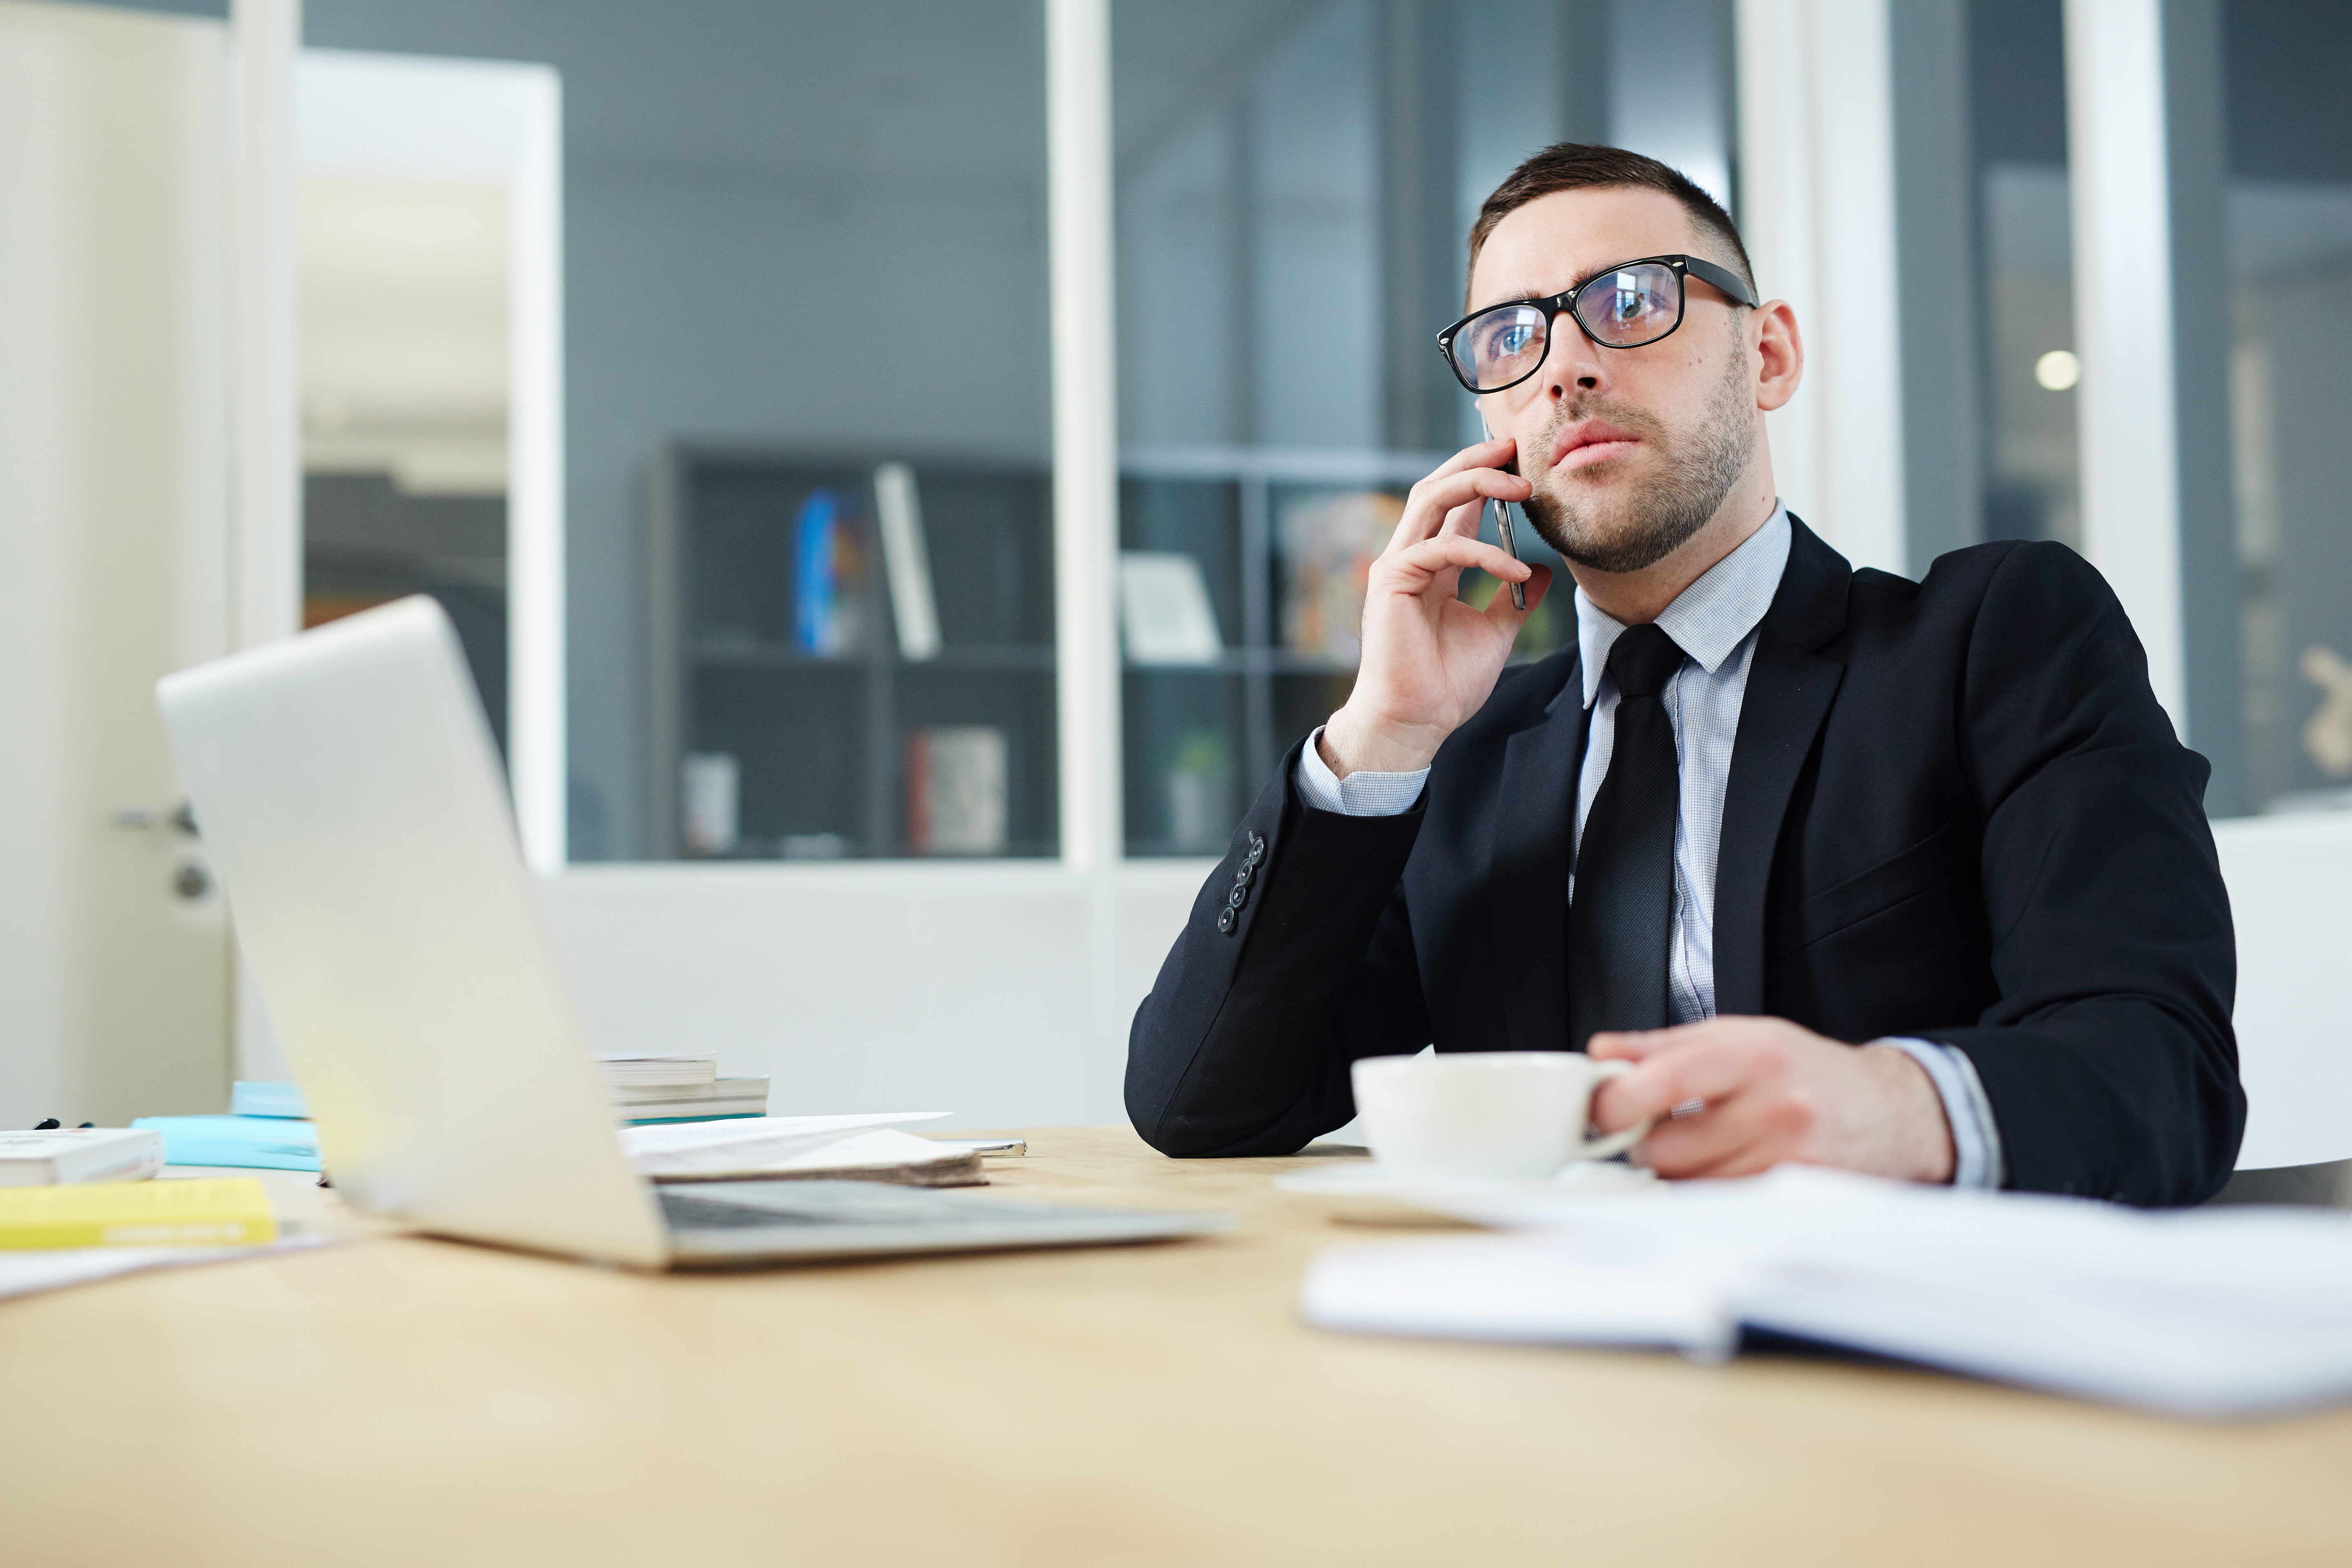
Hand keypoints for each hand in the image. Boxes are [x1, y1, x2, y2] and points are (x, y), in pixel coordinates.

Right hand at [1320, 437, 1551, 775]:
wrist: (1416, 721)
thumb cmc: (1446, 683)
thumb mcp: (1495, 632)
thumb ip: (1513, 598)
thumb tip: (1542, 569)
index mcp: (1432, 565)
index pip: (1456, 506)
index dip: (1487, 477)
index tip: (1524, 463)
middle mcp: (1411, 557)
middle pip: (1438, 486)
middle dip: (1477, 461)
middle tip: (1517, 449)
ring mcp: (1398, 566)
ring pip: (1431, 498)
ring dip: (1478, 484)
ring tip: (1523, 488)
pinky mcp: (1392, 582)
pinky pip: (1442, 549)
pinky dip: (1484, 553)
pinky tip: (1515, 570)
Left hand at [1588, 1016, 1956, 1182]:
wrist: (1888, 1111)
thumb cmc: (1806, 1070)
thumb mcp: (1739, 1035)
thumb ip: (1663, 1046)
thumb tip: (1603, 1053)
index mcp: (1756, 1056)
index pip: (1667, 1082)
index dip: (1618, 1102)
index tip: (1601, 1109)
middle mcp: (1778, 1109)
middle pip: (1669, 1150)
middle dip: (1649, 1144)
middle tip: (1661, 1128)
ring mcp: (1791, 1160)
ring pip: (1692, 1187)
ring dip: (1681, 1173)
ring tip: (1705, 1144)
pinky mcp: (1796, 1201)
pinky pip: (1723, 1207)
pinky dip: (1711, 1192)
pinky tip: (1727, 1167)